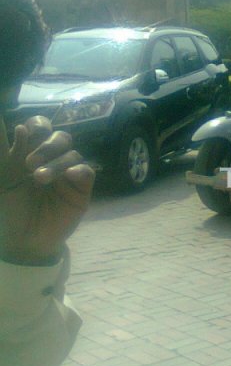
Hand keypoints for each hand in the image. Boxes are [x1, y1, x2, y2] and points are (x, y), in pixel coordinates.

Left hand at [0, 115, 94, 264]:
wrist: (23, 240)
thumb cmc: (10, 209)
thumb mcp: (4, 178)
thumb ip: (6, 151)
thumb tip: (16, 124)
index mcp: (32, 153)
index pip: (41, 128)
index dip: (38, 126)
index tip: (24, 132)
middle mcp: (53, 160)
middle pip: (61, 137)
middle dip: (47, 145)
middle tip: (30, 163)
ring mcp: (69, 175)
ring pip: (73, 154)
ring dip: (57, 163)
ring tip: (40, 179)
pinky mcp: (82, 190)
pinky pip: (87, 172)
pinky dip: (79, 170)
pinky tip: (70, 175)